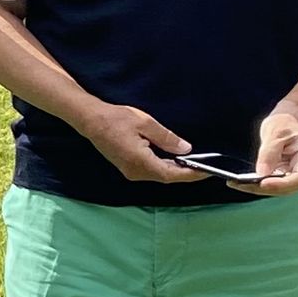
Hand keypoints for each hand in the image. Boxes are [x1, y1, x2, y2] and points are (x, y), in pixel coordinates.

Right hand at [83, 102, 206, 183]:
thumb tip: (185, 149)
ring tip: (191, 162)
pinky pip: (150, 171)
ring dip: (174, 170)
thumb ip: (167, 138)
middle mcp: (135, 172)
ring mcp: (130, 171)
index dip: (191, 174)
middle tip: (203, 165)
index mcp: (141, 162)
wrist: (90, 120)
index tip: (207, 171)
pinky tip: (172, 159)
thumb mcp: (146, 123)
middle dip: (185, 173)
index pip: (171, 174)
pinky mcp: (127, 167)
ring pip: (158, 175)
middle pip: (166, 177)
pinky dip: (164, 167)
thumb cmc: (116, 119)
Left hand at [231, 99, 297, 194]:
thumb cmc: (284, 125)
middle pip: (290, 186)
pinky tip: (242, 183)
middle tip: (241, 185)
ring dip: (259, 188)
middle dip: (266, 187)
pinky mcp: (289, 178)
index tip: (262, 183)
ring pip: (282, 189)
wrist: (290, 123)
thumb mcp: (275, 132)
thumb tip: (262, 174)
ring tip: (236, 184)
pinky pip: (276, 185)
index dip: (282, 183)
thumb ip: (269, 153)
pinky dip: (259, 185)